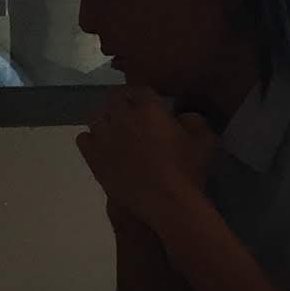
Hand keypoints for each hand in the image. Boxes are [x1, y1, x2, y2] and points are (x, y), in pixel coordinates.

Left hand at [79, 87, 219, 226]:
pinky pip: (84, 138)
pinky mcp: (93, 157)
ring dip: (107, 118)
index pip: (140, 88)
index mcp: (149, 109)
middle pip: (114, 97)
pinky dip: (93, 138)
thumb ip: (194, 120)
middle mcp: (122, 117)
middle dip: (124, 101)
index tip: (151, 101)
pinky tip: (105, 146)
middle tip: (134, 114)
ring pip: (96, 115)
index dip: (145, 94)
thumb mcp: (205, 140)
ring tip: (117, 129)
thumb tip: (182, 115)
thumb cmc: (188, 171)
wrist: (166, 203)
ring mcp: (103, 137)